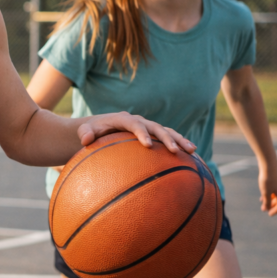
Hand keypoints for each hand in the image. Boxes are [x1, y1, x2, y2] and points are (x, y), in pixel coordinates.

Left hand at [77, 112, 196, 153]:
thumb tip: (85, 140)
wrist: (100, 127)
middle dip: (167, 138)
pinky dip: (178, 145)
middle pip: (156, 127)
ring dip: (179, 140)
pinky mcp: (153, 135)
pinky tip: (192, 158)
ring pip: (166, 132)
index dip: (142, 133)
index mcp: (124, 119)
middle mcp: (139, 121)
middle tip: (176, 151)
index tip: (148, 145)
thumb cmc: (92, 131)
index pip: (135, 124)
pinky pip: (168, 140)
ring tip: (192, 151)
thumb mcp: (85, 130)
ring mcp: (148, 127)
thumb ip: (85, 133)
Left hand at [259, 165, 276, 215]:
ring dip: (270, 200)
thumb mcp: (266, 192)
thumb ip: (267, 201)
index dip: (275, 211)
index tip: (269, 214)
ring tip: (262, 202)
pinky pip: (274, 190)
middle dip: (272, 206)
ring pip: (276, 195)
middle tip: (264, 209)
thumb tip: (266, 209)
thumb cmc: (267, 179)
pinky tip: (262, 193)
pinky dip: (269, 194)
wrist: (269, 165)